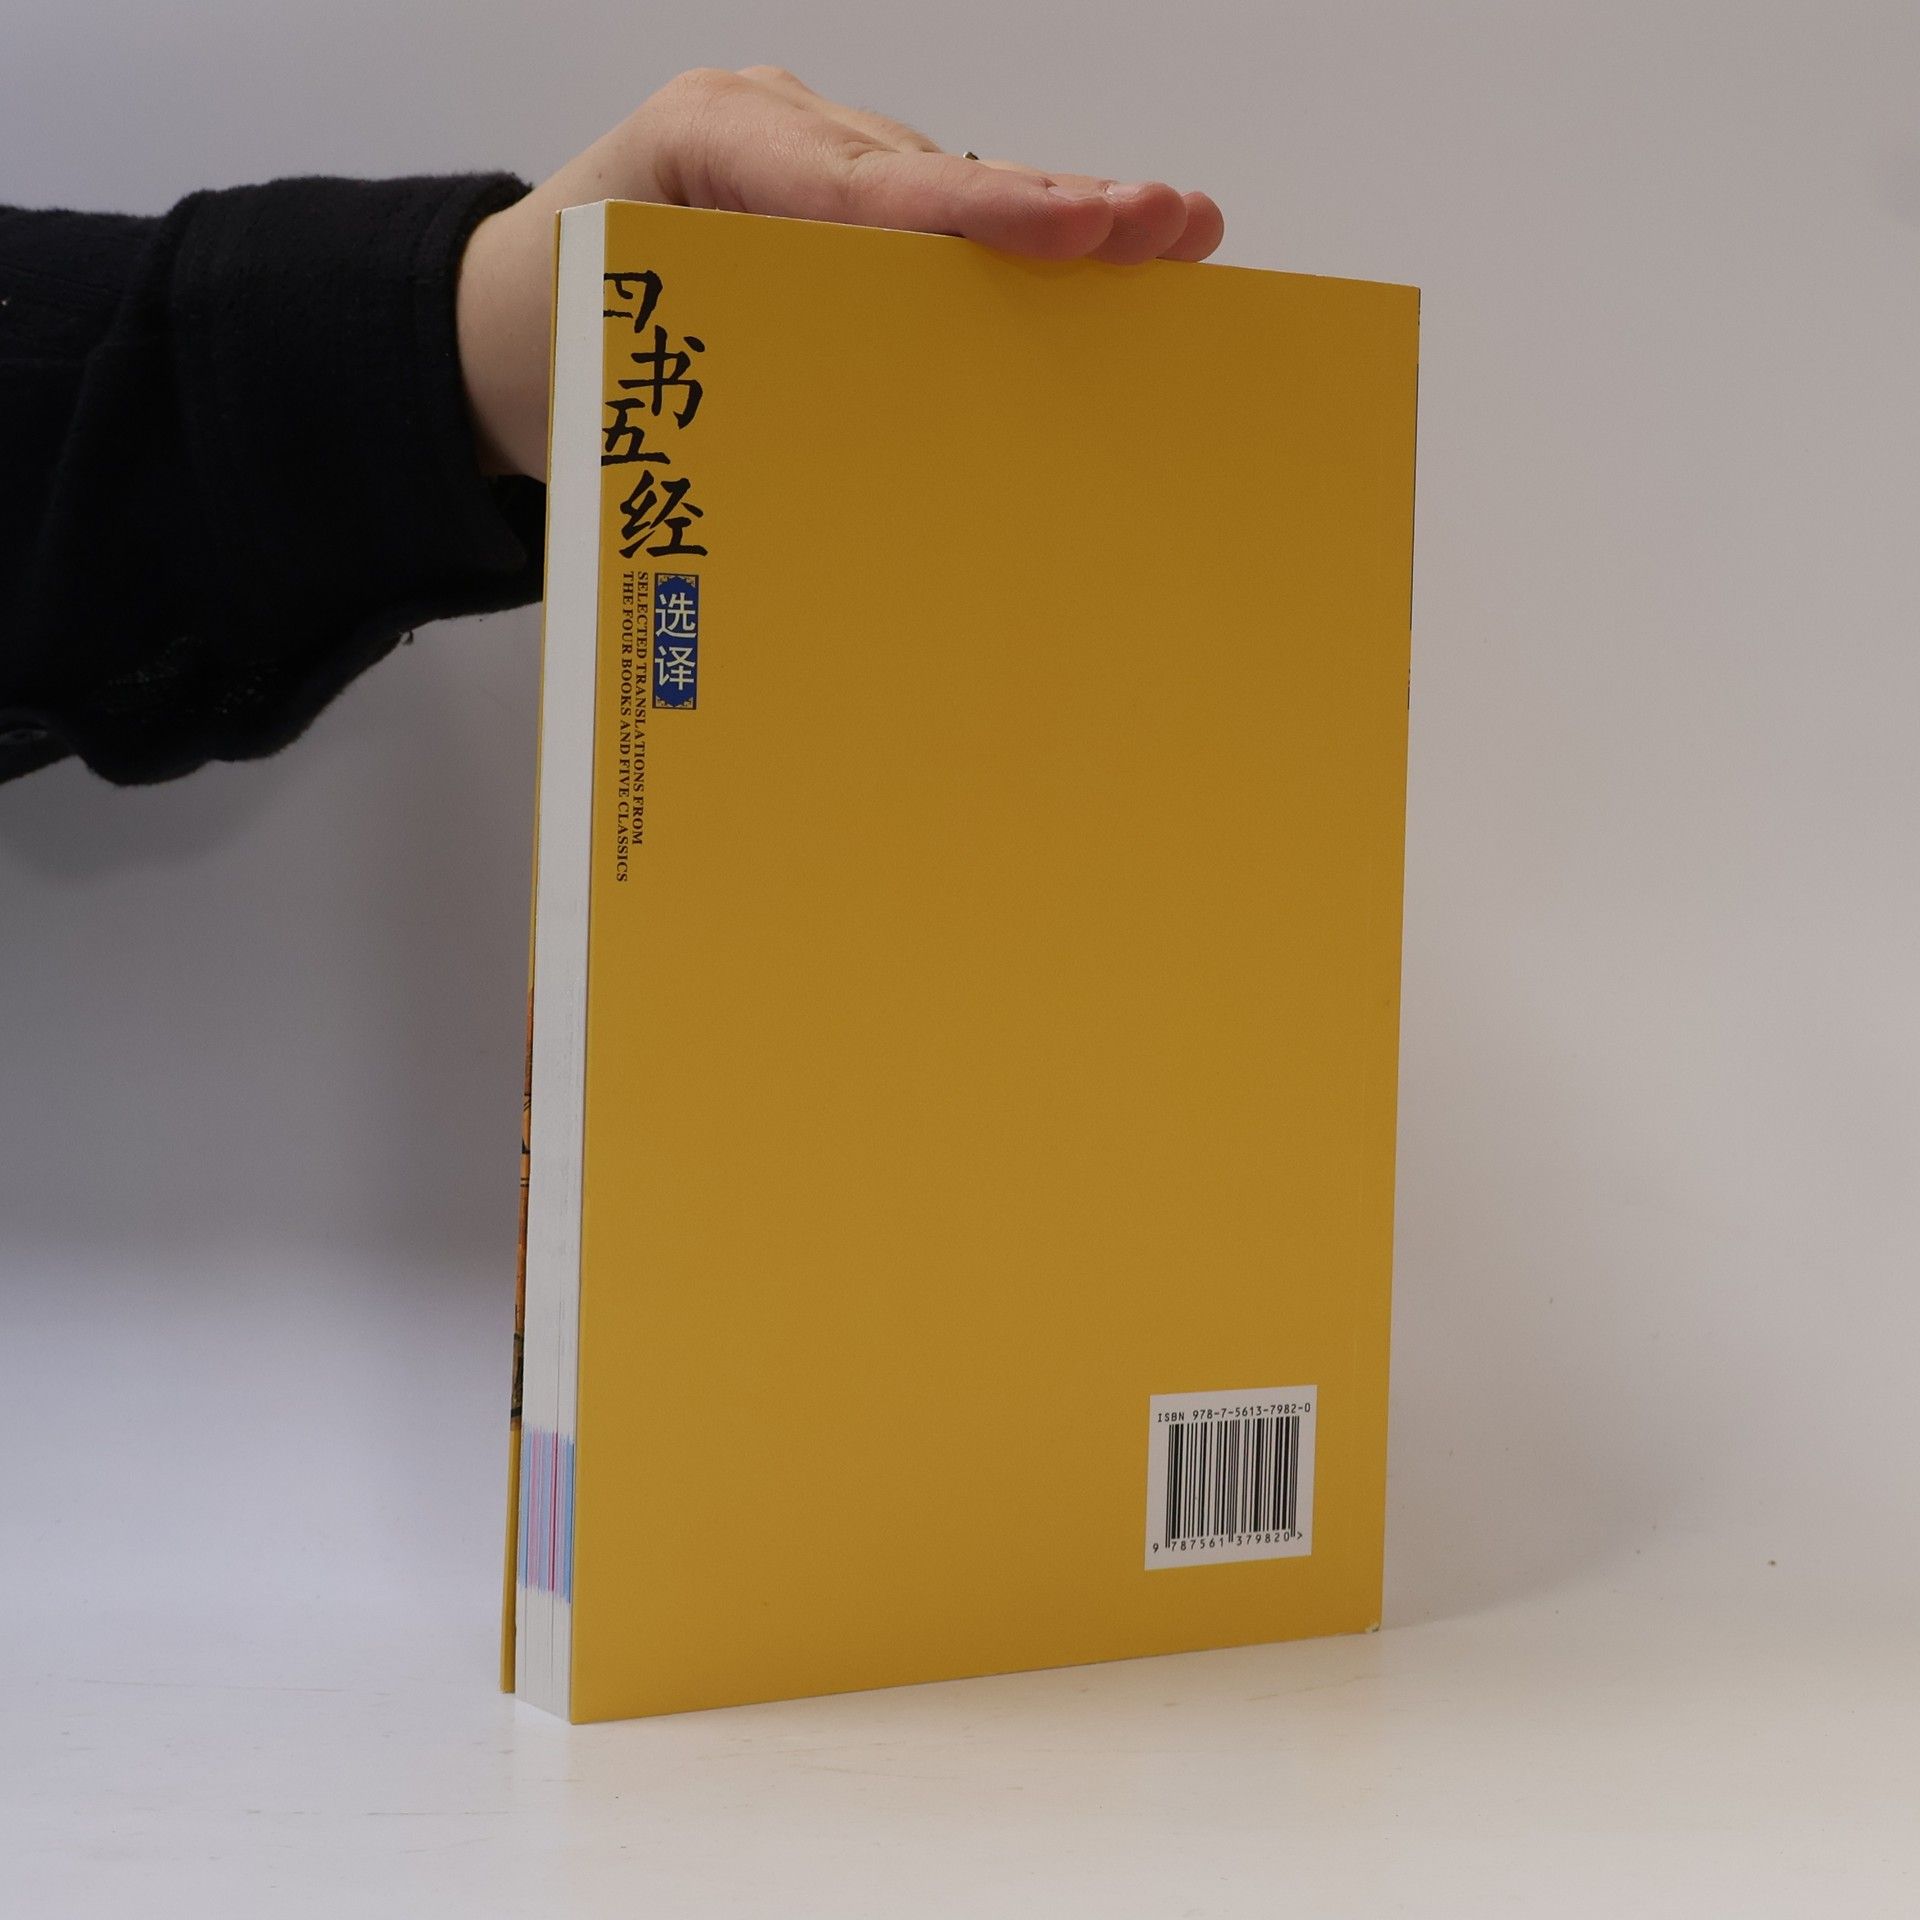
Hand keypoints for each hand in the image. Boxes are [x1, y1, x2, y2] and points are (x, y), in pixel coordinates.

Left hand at [456, 65, 1226, 477]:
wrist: (502, 325)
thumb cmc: (552, 342)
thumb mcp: (611, 365)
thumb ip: (718, 373)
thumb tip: (869, 455)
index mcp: (705, 144)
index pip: (860, 185)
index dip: (977, 212)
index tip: (1074, 234)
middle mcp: (771, 131)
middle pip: (933, 175)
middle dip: (1054, 204)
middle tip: (1168, 222)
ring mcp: (808, 156)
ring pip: (947, 194)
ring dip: (1058, 224)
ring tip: (1166, 234)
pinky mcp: (832, 202)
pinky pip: (931, 224)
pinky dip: (1012, 250)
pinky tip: (1104, 258)